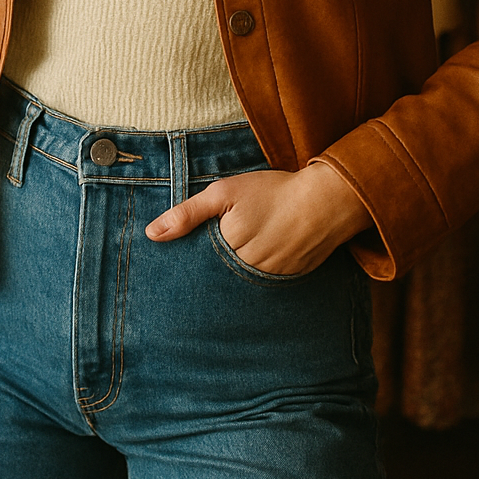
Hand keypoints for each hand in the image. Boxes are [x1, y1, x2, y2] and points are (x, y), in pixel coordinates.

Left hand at [145, 161, 373, 274]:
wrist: (326, 201)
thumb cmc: (273, 192)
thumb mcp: (225, 193)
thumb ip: (188, 213)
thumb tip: (151, 234)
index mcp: (227, 251)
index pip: (196, 267)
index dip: (188, 263)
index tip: (177, 265)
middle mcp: (246, 274)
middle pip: (217, 279)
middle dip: (209, 274)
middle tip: (206, 265)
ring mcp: (268, 281)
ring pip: (239, 285)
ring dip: (232, 278)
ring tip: (234, 260)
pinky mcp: (287, 282)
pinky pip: (263, 285)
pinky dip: (256, 278)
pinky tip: (256, 264)